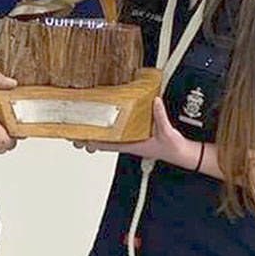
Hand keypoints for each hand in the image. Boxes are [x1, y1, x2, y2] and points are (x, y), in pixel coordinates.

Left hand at [72, 99, 199, 167]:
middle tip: (72, 130)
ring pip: (109, 137)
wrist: (182, 154)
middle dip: (87, 136)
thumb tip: (155, 101)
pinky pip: (119, 132)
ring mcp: (131, 139)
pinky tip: (105, 122)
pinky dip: (110, 127)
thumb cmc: (173, 147)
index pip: (106, 144)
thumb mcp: (167, 132)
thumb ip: (160, 117)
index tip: (78, 137)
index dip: (91, 141)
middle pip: (102, 141)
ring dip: (97, 132)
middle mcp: (128, 142)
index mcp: (131, 144)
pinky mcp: (137, 135)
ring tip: (82, 125)